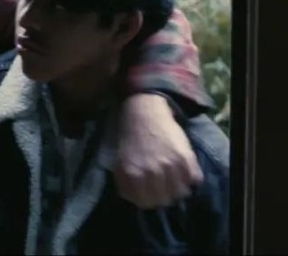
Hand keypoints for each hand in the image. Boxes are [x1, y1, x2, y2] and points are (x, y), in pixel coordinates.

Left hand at [114, 93, 203, 208]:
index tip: (150, 193)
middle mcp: (152, 173)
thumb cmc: (131, 138)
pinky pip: (195, 179)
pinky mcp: (186, 157)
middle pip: (164, 200)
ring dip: (178, 188)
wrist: (145, 113)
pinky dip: (191, 178)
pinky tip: (184, 170)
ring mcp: (171, 166)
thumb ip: (127, 183)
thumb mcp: (121, 162)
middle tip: (162, 186)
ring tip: (174, 178)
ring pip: (181, 193)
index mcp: (133, 174)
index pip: (145, 203)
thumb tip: (137, 199)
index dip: (147, 199)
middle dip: (163, 195)